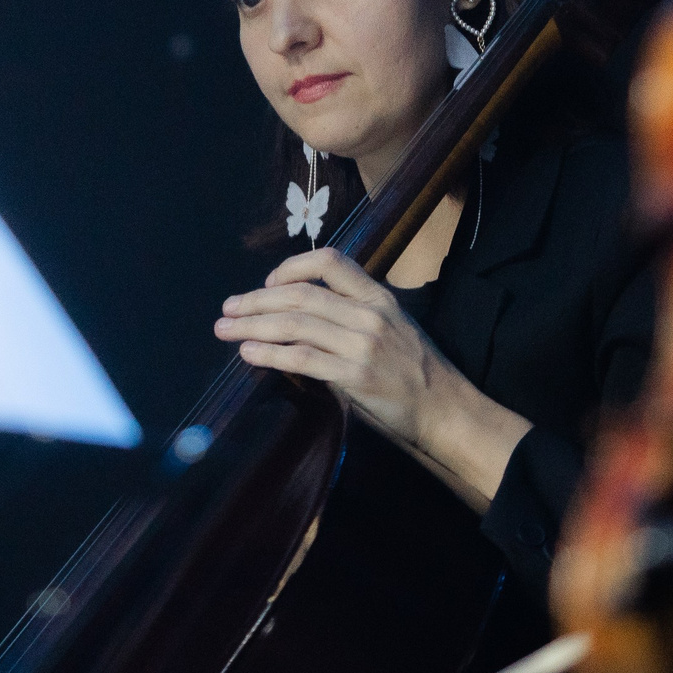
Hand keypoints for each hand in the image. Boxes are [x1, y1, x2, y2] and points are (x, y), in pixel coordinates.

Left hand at [216, 249, 531, 505]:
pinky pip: (303, 358)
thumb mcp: (392, 329)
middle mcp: (370, 315)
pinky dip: (270, 353)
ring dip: (253, 324)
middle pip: (301, 295)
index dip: (292, 266)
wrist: (446, 410)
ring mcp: (363, 345)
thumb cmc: (416, 372)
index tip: (267, 282)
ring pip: (296, 324)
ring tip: (225, 329)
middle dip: (256, 300)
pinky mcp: (356, 376)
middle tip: (227, 308)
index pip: (331, 261)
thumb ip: (352, 318)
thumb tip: (302, 316)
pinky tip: (249, 353)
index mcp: (379, 297)